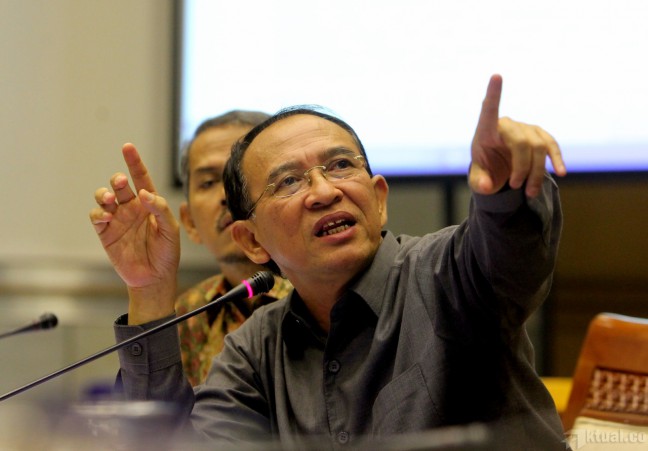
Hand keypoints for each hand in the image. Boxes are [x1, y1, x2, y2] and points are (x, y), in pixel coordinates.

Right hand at [89, 143, 179, 322]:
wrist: (154, 279)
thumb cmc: (167, 253)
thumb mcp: (170, 230)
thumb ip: (161, 209)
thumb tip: (144, 193)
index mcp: (149, 204)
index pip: (141, 178)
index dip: (134, 162)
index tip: (127, 147)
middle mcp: (132, 208)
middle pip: (120, 185)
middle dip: (117, 180)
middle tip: (121, 184)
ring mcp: (118, 219)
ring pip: (104, 197)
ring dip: (104, 194)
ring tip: (111, 200)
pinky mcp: (106, 233)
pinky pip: (96, 216)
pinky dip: (98, 213)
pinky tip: (105, 216)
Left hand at [469, 74, 566, 197]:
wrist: (498, 170)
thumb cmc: (485, 169)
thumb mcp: (478, 179)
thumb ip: (479, 182)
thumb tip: (485, 187)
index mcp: (487, 130)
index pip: (488, 109)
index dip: (493, 94)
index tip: (496, 75)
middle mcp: (508, 124)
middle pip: (522, 144)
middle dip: (522, 169)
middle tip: (515, 188)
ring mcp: (526, 129)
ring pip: (539, 148)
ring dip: (536, 173)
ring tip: (530, 193)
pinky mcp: (540, 136)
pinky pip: (551, 146)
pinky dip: (556, 159)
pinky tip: (561, 173)